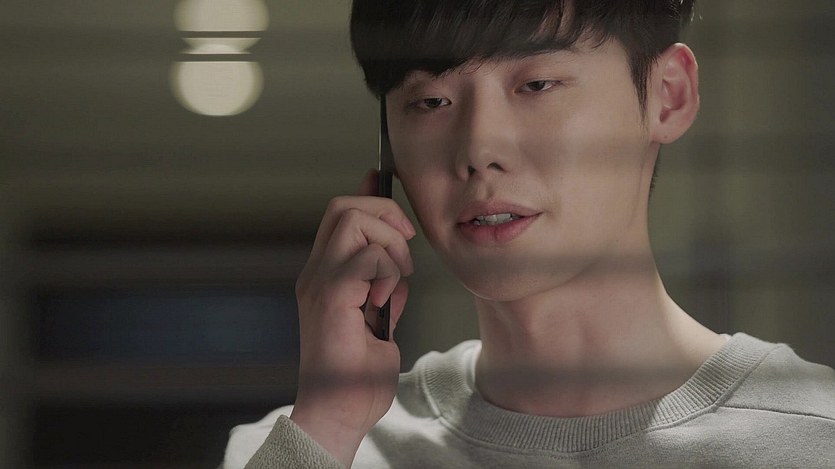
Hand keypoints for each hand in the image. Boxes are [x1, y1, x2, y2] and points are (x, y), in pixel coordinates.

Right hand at [290, 169, 414, 466]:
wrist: (341, 410)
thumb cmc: (358, 371)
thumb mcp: (378, 316)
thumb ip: (382, 283)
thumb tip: (396, 256)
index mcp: (326, 274)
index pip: (339, 215)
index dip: (367, 192)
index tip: (384, 178)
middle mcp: (316, 272)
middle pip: (344, 206)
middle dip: (386, 216)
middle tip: (406, 251)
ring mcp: (319, 283)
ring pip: (356, 221)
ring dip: (391, 247)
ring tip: (395, 285)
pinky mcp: (331, 298)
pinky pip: (368, 258)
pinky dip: (388, 275)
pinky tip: (386, 305)